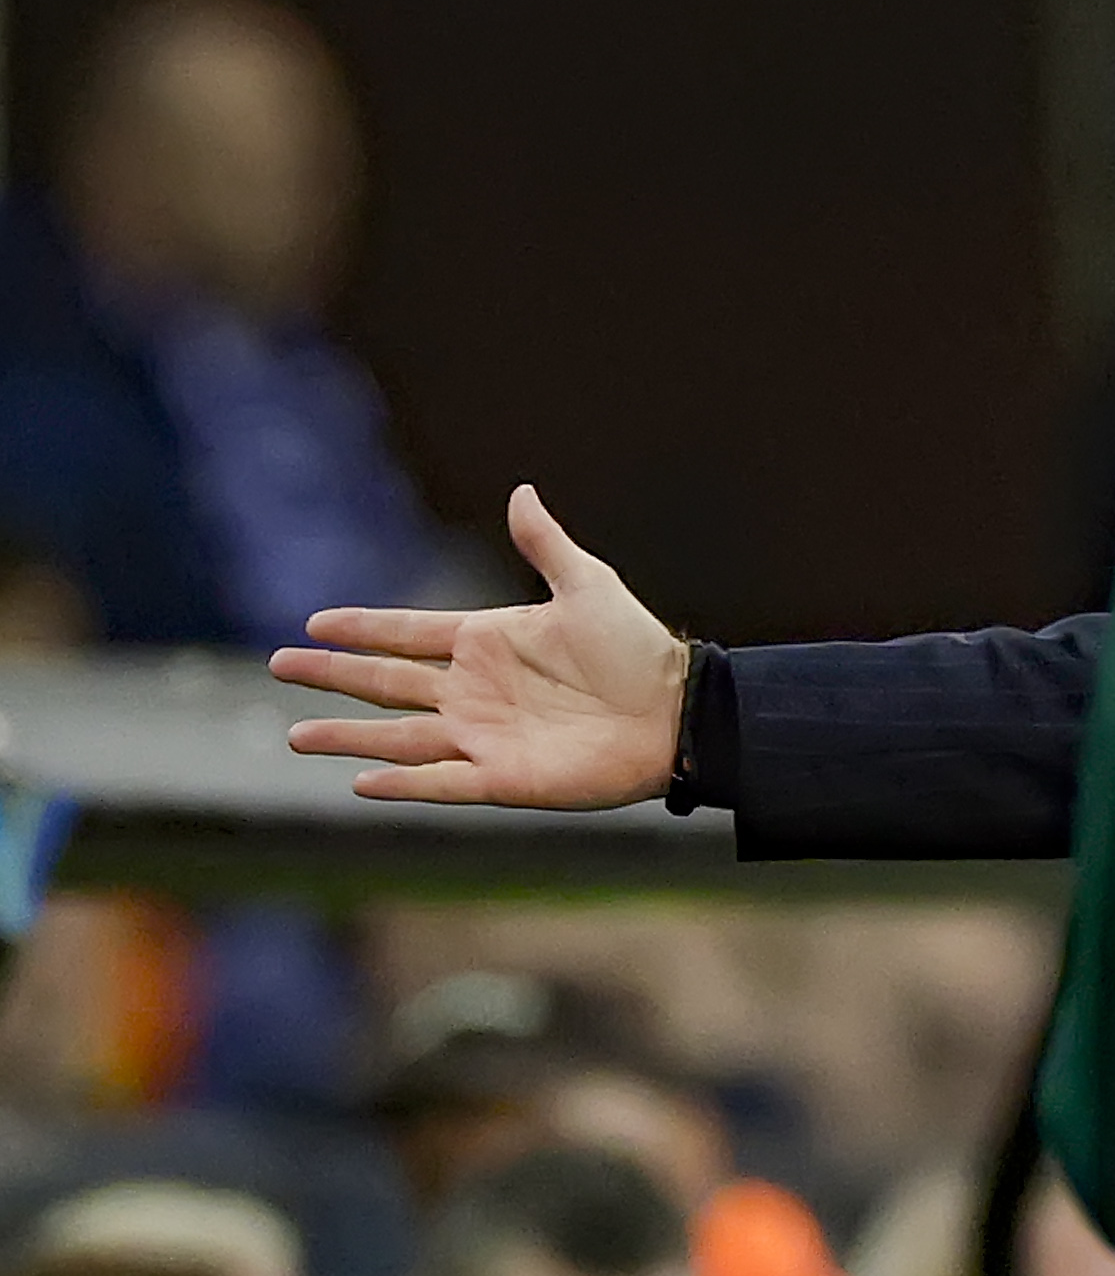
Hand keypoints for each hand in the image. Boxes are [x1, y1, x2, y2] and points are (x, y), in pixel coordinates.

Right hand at [275, 486, 687, 809]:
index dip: (361, 628)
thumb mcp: (589, 586)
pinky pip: (441, 782)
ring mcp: (483, 734)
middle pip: (385, 682)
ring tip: (296, 736)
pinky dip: (404, 785)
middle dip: (331, 676)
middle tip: (278, 667)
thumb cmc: (637, 649)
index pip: (406, 632)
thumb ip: (546, 544)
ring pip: (398, 738)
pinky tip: (361, 783)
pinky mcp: (503, 776)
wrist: (676, 712)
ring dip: (348, 737)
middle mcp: (473, 689)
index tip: (313, 623)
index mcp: (486, 641)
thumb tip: (522, 491)